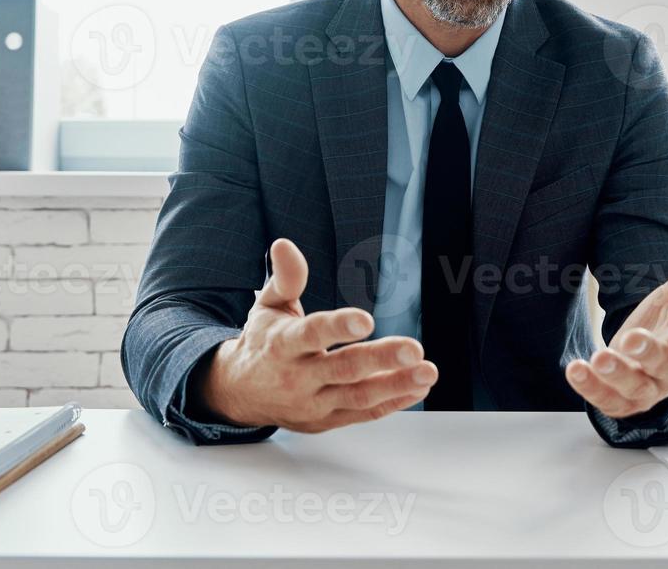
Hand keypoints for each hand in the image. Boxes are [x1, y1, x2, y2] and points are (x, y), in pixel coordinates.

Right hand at [194, 238, 437, 432]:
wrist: (240, 393)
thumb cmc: (263, 342)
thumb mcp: (267, 306)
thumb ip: (284, 278)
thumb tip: (285, 245)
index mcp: (282, 344)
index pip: (312, 334)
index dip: (339, 327)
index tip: (367, 319)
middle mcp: (298, 377)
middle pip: (344, 369)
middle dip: (381, 359)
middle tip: (414, 349)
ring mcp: (313, 403)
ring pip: (359, 396)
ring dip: (397, 385)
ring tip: (427, 371)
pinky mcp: (326, 420)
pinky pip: (364, 414)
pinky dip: (393, 402)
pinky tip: (418, 388)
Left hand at [565, 230, 667, 418]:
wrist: (645, 357)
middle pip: (664, 365)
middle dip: (648, 353)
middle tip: (631, 338)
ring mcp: (647, 388)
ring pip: (635, 387)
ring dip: (616, 374)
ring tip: (599, 357)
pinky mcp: (621, 400)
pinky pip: (606, 400)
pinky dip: (590, 388)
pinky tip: (576, 369)